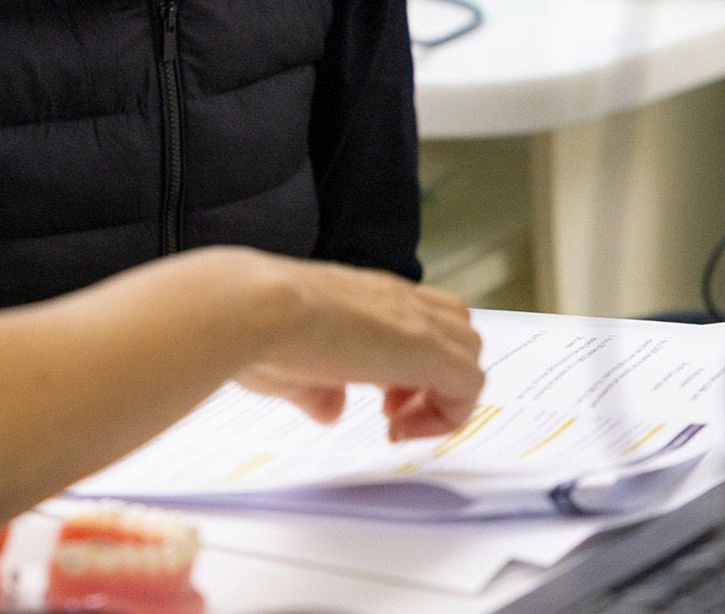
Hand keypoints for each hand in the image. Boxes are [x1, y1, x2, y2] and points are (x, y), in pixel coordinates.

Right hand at [235, 258, 482, 439]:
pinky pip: (471, 385)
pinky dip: (448, 415)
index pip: (417, 314)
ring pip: (471, 349)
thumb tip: (331, 411)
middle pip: (456, 327)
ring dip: (443, 392)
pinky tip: (399, 430)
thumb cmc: (252, 326)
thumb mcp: (286, 365)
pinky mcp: (427, 349)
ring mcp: (414, 320)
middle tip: (390, 408)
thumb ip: (317, 389)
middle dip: (434, 375)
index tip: (375, 400)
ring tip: (397, 420)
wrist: (253, 307)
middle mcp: (394, 298)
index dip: (408, 362)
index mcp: (362, 293)